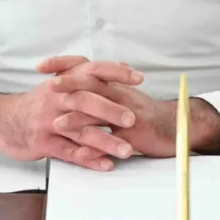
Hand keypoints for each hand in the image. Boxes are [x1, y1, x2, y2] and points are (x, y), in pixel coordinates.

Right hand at [0, 56, 143, 170]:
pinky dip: (88, 159)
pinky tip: (106, 165)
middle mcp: (56, 97)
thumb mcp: (60, 82)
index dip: (116, 72)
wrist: (2, 119)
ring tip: (127, 150)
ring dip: (105, 141)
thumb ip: (90, 75)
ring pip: (79, 130)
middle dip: (110, 109)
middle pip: (85, 100)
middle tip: (133, 119)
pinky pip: (68, 152)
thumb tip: (122, 65)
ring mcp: (49, 121)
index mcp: (64, 80)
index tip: (139, 78)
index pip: (92, 70)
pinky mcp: (43, 142)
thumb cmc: (38, 103)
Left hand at [51, 61, 219, 156]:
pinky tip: (83, 154)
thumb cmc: (147, 113)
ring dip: (78, 119)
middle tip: (47, 86)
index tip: (41, 65)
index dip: (63, 65)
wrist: (178, 126)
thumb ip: (104, 86)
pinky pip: (114, 141)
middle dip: (68, 85)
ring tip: (58, 124)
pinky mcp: (135, 134)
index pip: (85, 68)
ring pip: (101, 113)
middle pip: (91, 85)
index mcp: (113, 85)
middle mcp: (119, 95)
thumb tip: (84, 76)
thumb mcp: (124, 95)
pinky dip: (97, 148)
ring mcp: (127, 114)